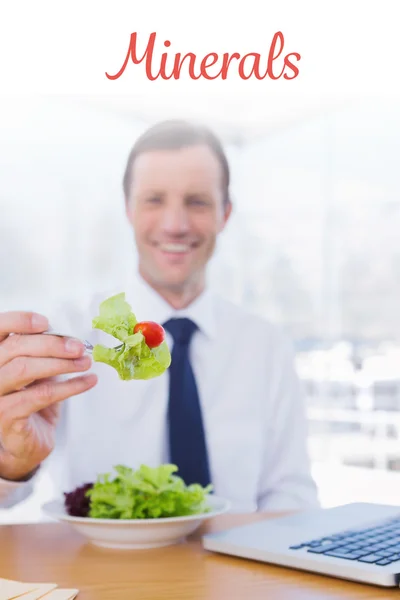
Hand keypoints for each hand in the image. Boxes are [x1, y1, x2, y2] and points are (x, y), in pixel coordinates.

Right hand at [0, 311, 96, 480]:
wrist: (25, 444)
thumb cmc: (30, 402)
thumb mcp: (37, 372)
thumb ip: (43, 353)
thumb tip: (69, 337)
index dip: (19, 321)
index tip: (46, 322)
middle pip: (14, 347)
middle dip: (51, 343)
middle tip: (78, 346)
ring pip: (24, 369)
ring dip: (61, 363)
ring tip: (85, 362)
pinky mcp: (7, 416)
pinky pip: (41, 395)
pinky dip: (70, 386)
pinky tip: (87, 381)